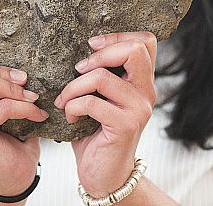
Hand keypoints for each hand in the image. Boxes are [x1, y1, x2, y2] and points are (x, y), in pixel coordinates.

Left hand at [56, 31, 157, 197]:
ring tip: (65, 100)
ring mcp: (139, 109)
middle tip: (79, 69)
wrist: (105, 175)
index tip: (91, 47)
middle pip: (134, 49)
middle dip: (99, 54)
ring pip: (102, 76)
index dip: (117, 36)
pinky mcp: (126, 126)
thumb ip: (101, 73)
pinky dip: (73, 106)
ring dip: (74, 86)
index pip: (145, 41)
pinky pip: (92, 103)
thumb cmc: (97, 133)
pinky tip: (70, 116)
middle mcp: (147, 91)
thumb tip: (80, 48)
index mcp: (142, 81)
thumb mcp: (101, 97)